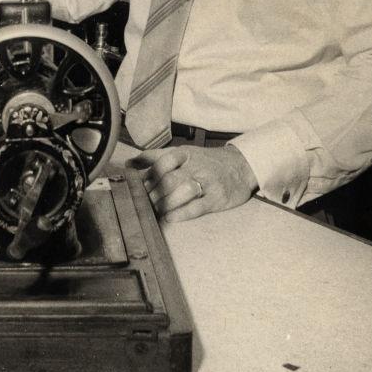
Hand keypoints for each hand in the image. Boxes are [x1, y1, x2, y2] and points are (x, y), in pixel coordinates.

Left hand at [133, 144, 258, 221]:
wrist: (242, 166)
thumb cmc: (206, 161)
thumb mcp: (183, 153)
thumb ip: (157, 158)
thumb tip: (129, 164)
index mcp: (185, 154)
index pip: (161, 161)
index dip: (146, 174)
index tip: (135, 185)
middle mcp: (195, 166)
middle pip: (168, 179)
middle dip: (152, 193)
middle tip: (142, 203)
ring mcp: (207, 182)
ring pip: (181, 192)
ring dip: (164, 203)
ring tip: (155, 210)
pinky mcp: (217, 198)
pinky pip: (197, 207)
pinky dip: (181, 214)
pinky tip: (170, 217)